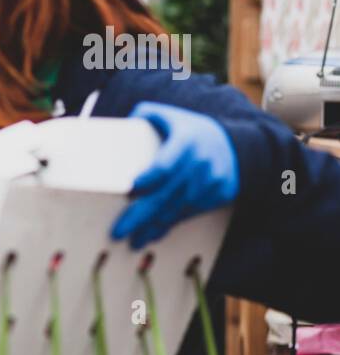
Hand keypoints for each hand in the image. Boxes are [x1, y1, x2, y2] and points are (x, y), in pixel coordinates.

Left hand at [111, 101, 238, 248]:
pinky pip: (189, 214)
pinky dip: (169, 225)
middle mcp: (200, 164)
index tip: (131, 189)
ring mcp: (211, 182)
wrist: (235, 146)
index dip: (150, 177)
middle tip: (118, 231)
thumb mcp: (172, 116)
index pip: (166, 163)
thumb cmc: (192, 132)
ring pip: (176, 209)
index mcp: (186, 142)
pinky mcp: (217, 196)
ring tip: (132, 240)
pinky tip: (152, 234)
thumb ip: (148, 114)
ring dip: (152, 227)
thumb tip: (126, 121)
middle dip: (140, 215)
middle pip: (166, 194)